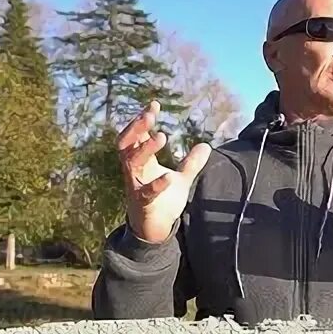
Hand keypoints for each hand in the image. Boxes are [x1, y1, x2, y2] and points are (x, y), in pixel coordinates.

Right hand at [118, 100, 210, 242]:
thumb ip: (191, 163)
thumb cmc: (163, 201)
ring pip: (131, 164)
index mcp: (142, 162)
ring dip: (145, 150)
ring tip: (162, 137)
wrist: (155, 229)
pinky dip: (157, 185)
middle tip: (149, 115)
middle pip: (126, 144)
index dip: (142, 120)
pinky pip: (146, 193)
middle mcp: (134, 171)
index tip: (154, 104)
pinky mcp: (142, 204)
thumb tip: (206, 145)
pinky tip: (170, 178)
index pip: (136, 136)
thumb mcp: (181, 179)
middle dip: (136, 128)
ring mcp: (135, 186)